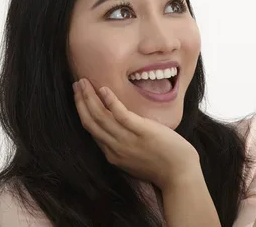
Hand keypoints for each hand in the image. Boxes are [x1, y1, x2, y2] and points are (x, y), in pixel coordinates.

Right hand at [72, 79, 199, 189]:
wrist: (179, 174)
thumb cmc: (162, 165)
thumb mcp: (135, 157)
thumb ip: (124, 144)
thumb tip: (121, 127)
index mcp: (112, 154)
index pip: (91, 129)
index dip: (83, 111)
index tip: (79, 96)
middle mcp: (115, 148)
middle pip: (91, 121)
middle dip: (81, 101)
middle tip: (77, 84)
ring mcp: (127, 140)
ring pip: (100, 116)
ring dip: (89, 97)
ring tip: (84, 82)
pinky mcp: (141, 131)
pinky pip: (120, 115)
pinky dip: (110, 101)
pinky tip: (103, 89)